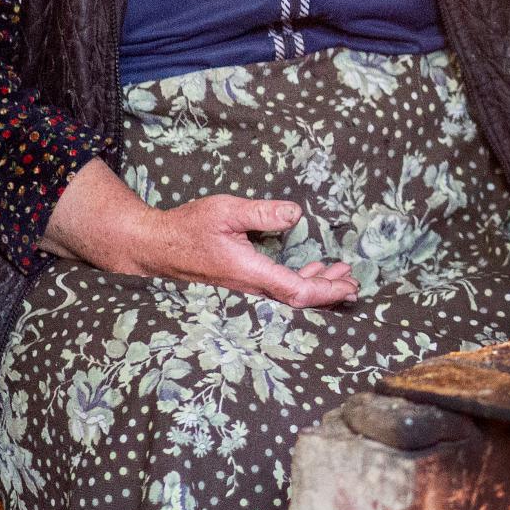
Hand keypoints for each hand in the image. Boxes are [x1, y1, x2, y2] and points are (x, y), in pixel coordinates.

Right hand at [43, 162, 358, 306]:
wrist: (155, 247)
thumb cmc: (187, 227)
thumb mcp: (225, 211)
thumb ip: (261, 212)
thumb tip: (296, 213)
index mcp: (248, 271)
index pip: (295, 289)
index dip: (325, 290)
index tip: (348, 285)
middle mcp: (249, 285)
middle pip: (297, 298)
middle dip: (328, 291)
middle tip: (354, 281)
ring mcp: (245, 286)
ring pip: (288, 293)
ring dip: (316, 285)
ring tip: (339, 273)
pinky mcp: (240, 280)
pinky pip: (277, 287)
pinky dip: (299, 280)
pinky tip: (310, 267)